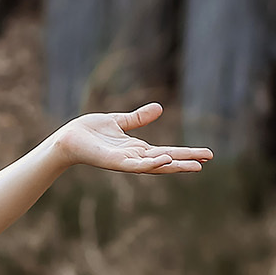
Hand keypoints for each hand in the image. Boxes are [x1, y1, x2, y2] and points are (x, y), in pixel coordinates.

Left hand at [55, 104, 212, 174]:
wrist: (68, 138)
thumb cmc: (90, 131)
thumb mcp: (119, 121)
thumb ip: (138, 118)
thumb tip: (160, 108)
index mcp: (137, 149)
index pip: (168, 151)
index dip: (186, 153)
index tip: (206, 154)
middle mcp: (134, 158)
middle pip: (166, 160)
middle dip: (186, 161)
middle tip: (207, 161)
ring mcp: (125, 162)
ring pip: (154, 166)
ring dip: (174, 165)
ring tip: (194, 165)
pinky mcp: (114, 162)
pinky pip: (135, 165)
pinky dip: (151, 163)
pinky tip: (165, 159)